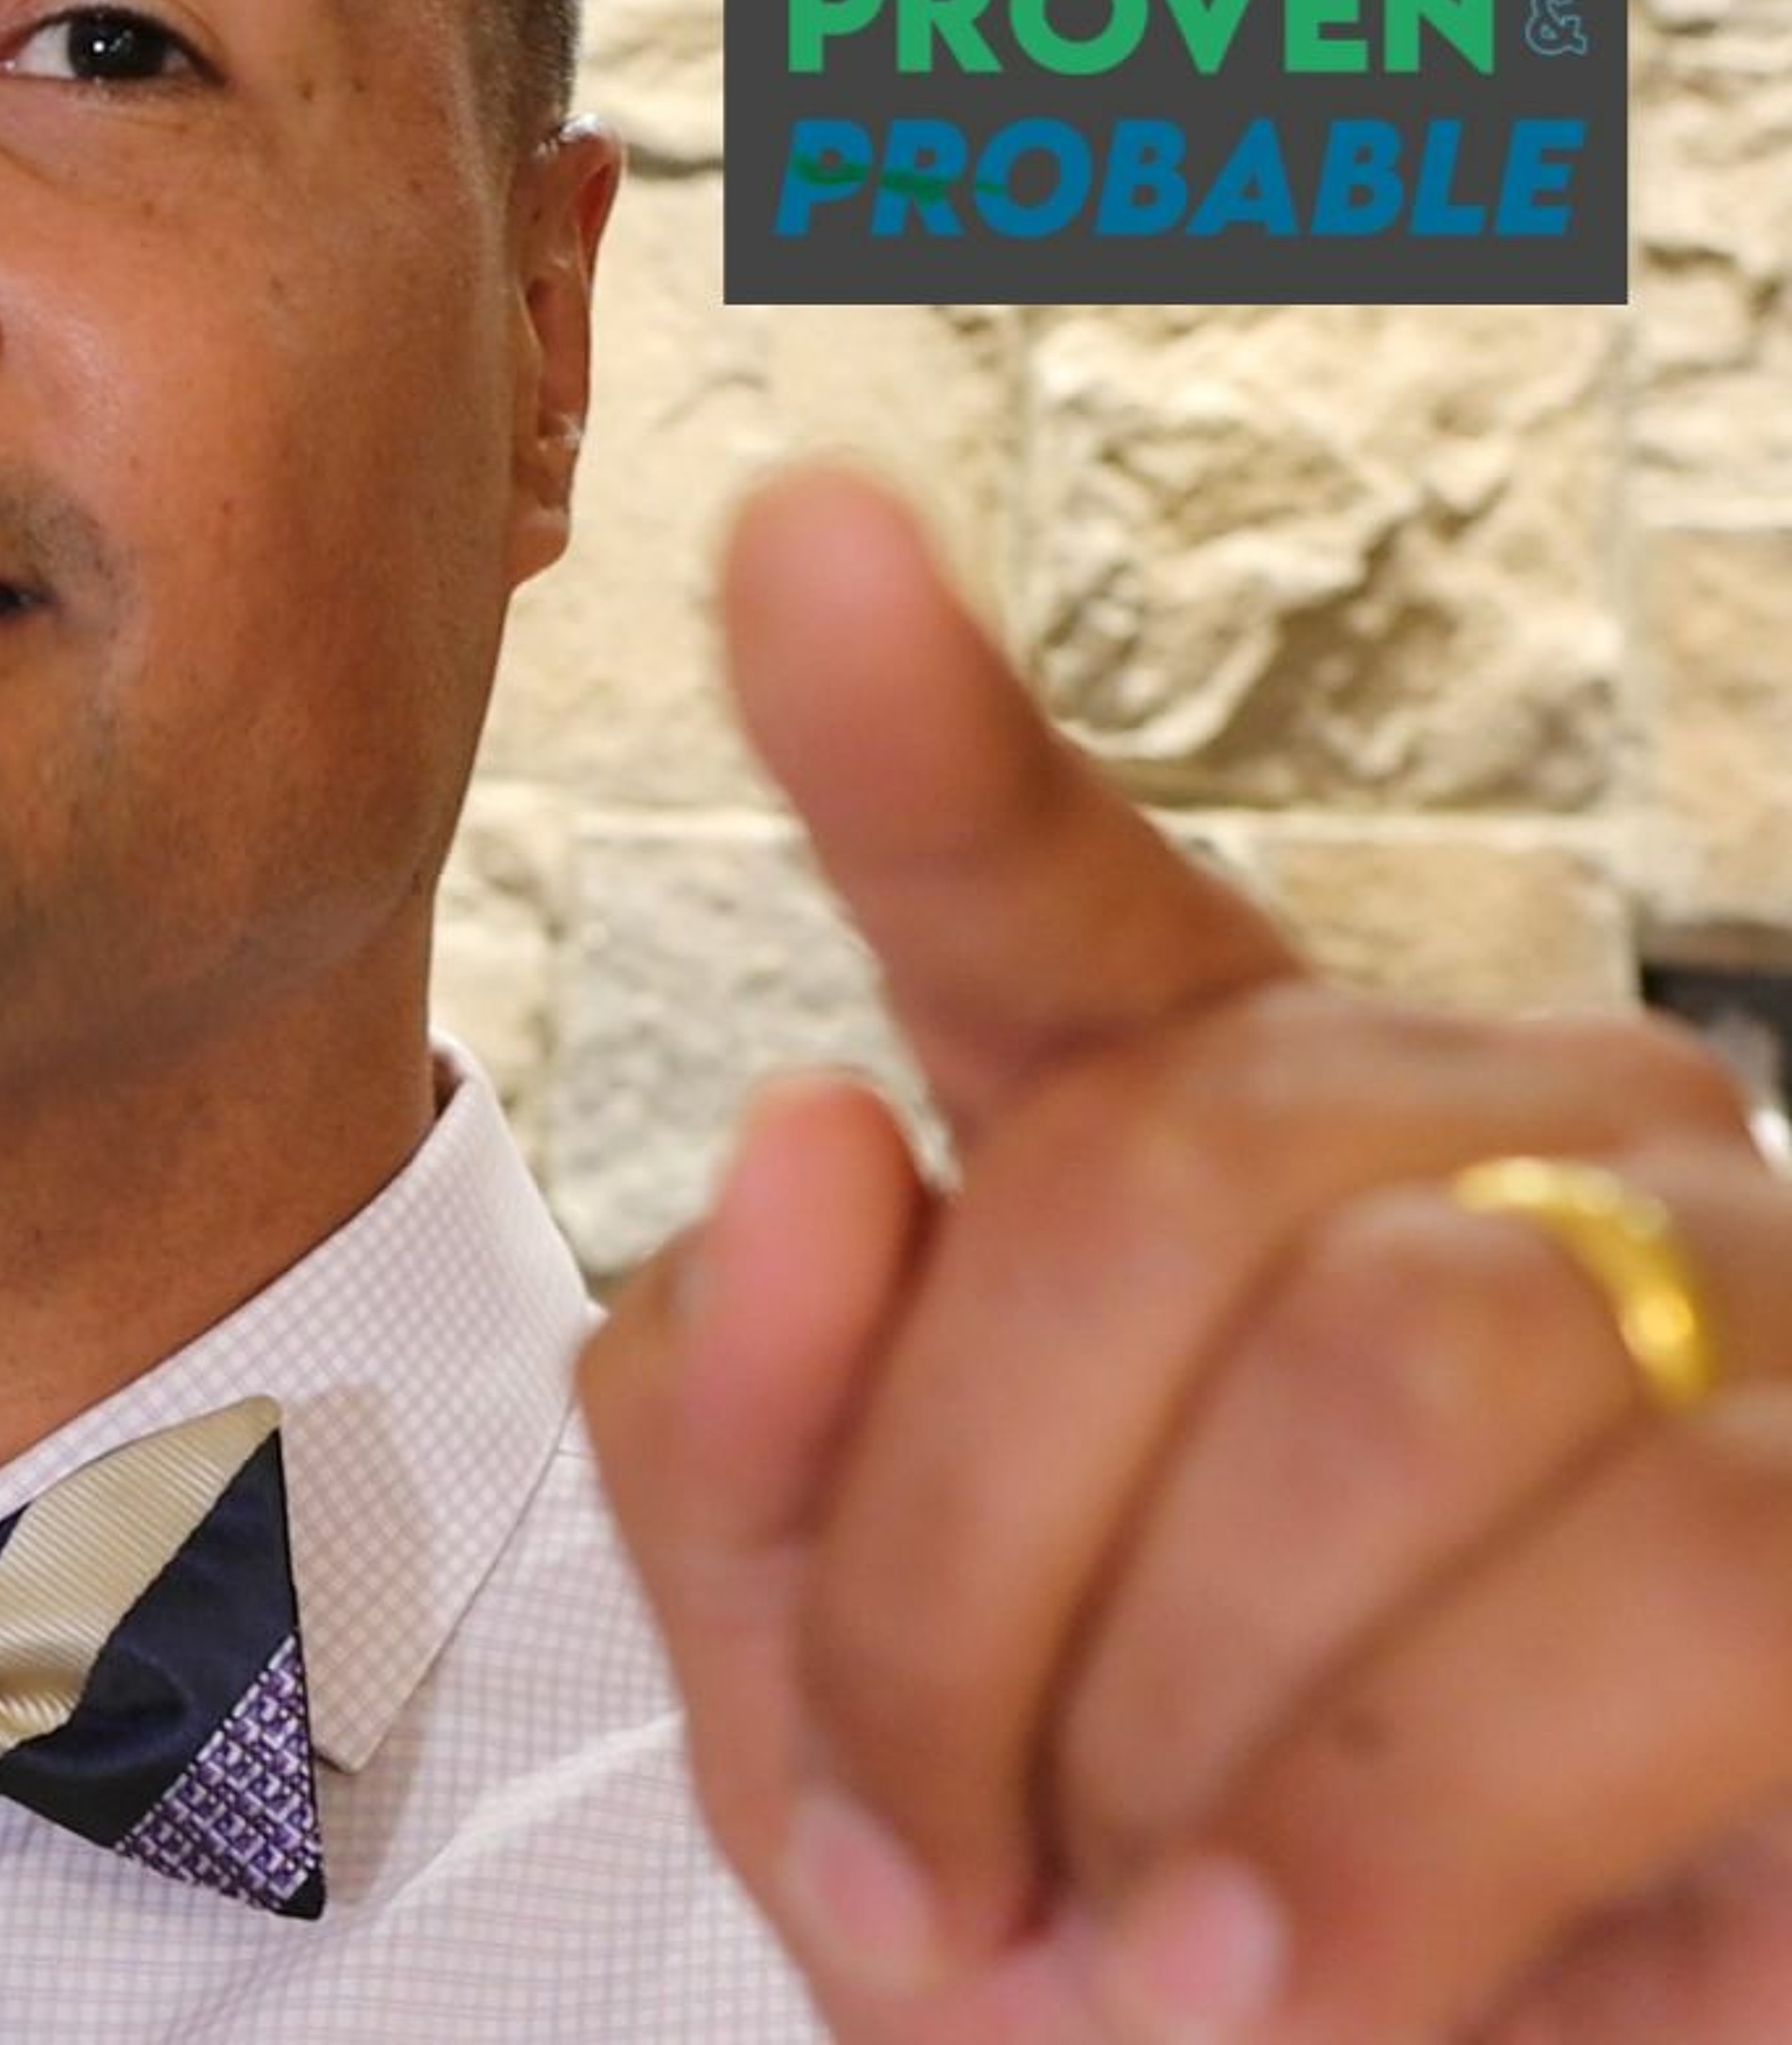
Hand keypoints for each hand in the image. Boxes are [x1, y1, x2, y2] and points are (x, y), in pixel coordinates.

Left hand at [581, 467, 1791, 2042]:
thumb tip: (817, 1141)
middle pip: (1134, 1177)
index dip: (904, 719)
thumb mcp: (823, 1671)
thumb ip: (743, 1426)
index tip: (795, 533)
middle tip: (928, 1854)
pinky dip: (1406, 1837)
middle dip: (951, 1574)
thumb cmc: (1086, 1867)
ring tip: (1133, 1950)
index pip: (1016, 878)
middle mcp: (1435, 1115)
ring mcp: (1690, 1267)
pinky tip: (1299, 1978)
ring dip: (1182, 1728)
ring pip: (1391, 1377)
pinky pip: (1662, 1596)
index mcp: (1150, 1111)